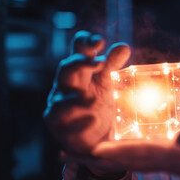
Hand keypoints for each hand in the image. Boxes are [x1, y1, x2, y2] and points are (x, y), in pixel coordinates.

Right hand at [43, 30, 130, 154]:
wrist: (93, 138)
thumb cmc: (96, 105)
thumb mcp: (104, 82)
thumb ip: (111, 64)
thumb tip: (124, 46)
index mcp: (79, 71)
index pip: (78, 50)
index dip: (86, 42)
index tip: (101, 41)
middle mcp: (65, 84)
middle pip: (66, 68)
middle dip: (80, 63)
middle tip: (100, 63)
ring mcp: (58, 103)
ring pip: (61, 96)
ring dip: (77, 98)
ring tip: (93, 100)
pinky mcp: (56, 123)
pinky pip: (64, 120)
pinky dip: (80, 120)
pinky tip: (94, 120)